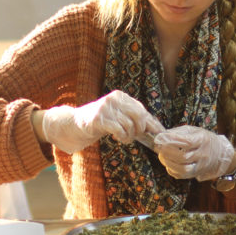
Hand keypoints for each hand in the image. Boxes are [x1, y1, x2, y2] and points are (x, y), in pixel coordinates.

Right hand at [41, 90, 162, 153]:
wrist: (76, 124)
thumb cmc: (102, 121)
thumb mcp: (119, 117)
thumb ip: (135, 119)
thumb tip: (158, 129)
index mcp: (121, 96)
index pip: (142, 110)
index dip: (152, 123)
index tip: (159, 133)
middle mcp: (114, 99)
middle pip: (139, 116)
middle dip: (140, 129)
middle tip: (135, 136)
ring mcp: (105, 108)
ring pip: (129, 125)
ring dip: (129, 136)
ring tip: (124, 138)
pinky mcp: (98, 118)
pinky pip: (119, 129)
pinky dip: (122, 136)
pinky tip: (118, 138)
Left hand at [154, 125, 235, 180]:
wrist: (219, 153)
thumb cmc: (203, 139)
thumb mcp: (194, 130)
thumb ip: (178, 132)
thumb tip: (162, 136)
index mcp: (203, 140)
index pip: (187, 142)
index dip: (172, 141)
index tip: (160, 138)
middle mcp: (203, 155)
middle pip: (183, 157)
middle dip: (167, 152)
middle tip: (159, 147)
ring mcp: (200, 166)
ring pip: (183, 169)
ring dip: (168, 163)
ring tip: (162, 156)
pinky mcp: (196, 174)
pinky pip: (181, 175)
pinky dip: (171, 170)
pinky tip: (168, 163)